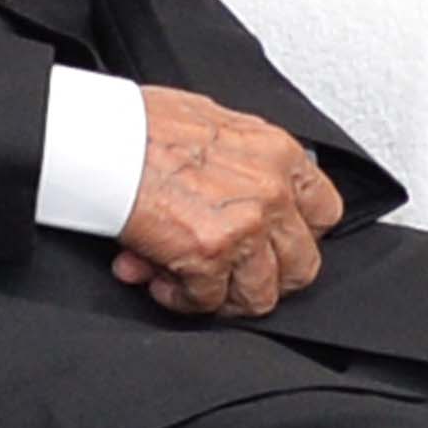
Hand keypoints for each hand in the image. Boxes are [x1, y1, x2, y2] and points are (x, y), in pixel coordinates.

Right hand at [114, 88, 343, 321]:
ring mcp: (244, 228)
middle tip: (233, 275)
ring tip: (193, 280)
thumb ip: (245, 162)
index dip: (299, 236)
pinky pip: (208, 302)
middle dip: (265, 276)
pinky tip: (160, 278)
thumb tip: (249, 190)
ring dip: (223, 294)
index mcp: (278, 155)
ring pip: (260, 295)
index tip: (277, 244)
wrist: (102, 141)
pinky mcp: (207, 258)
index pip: (325, 213)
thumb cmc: (143, 126)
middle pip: (302, 265)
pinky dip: (182, 298)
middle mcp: (271, 192)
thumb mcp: (216, 124)